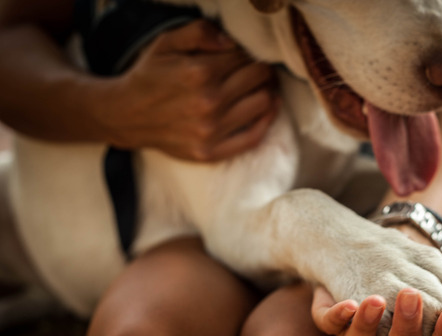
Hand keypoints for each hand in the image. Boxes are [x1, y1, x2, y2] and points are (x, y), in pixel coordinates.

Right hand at [101, 20, 277, 160]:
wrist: (126, 115)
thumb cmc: (149, 76)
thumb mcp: (166, 43)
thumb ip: (200, 32)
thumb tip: (232, 42)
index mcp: (199, 72)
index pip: (244, 57)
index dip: (249, 53)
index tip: (247, 55)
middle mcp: (209, 102)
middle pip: (258, 79)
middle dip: (262, 70)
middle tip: (259, 69)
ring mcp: (212, 130)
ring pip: (263, 104)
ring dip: (268, 91)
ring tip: (263, 86)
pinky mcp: (211, 151)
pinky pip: (253, 137)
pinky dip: (266, 121)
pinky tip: (267, 109)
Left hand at [311, 285, 441, 335]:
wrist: (366, 253)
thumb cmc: (409, 275)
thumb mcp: (433, 277)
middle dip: (407, 328)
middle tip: (412, 296)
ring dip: (369, 324)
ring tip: (377, 300)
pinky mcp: (331, 321)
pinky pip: (329, 326)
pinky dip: (338, 317)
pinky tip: (349, 303)